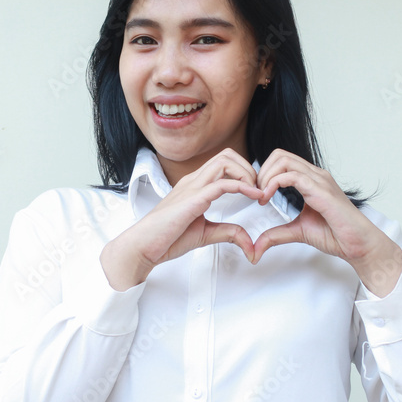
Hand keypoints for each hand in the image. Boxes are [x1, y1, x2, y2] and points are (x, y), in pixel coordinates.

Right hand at [101, 148, 264, 290]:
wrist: (143, 246)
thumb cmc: (166, 238)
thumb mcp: (206, 234)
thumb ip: (228, 233)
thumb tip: (248, 240)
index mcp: (195, 185)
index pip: (223, 163)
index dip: (244, 173)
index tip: (256, 192)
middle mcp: (194, 181)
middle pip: (226, 155)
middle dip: (248, 168)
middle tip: (258, 190)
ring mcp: (192, 187)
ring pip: (225, 162)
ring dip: (246, 174)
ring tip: (256, 193)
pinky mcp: (192, 199)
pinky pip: (221, 183)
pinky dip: (242, 188)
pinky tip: (253, 198)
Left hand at [253, 149, 401, 296]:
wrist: (357, 244)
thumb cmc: (336, 235)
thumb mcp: (298, 232)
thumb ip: (277, 234)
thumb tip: (257, 247)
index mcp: (311, 180)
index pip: (282, 161)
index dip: (264, 174)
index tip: (258, 195)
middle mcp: (315, 175)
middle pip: (280, 154)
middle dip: (261, 172)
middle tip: (257, 194)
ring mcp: (319, 180)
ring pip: (283, 160)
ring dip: (265, 177)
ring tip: (262, 197)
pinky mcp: (320, 190)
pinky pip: (291, 176)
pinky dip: (273, 184)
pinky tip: (267, 199)